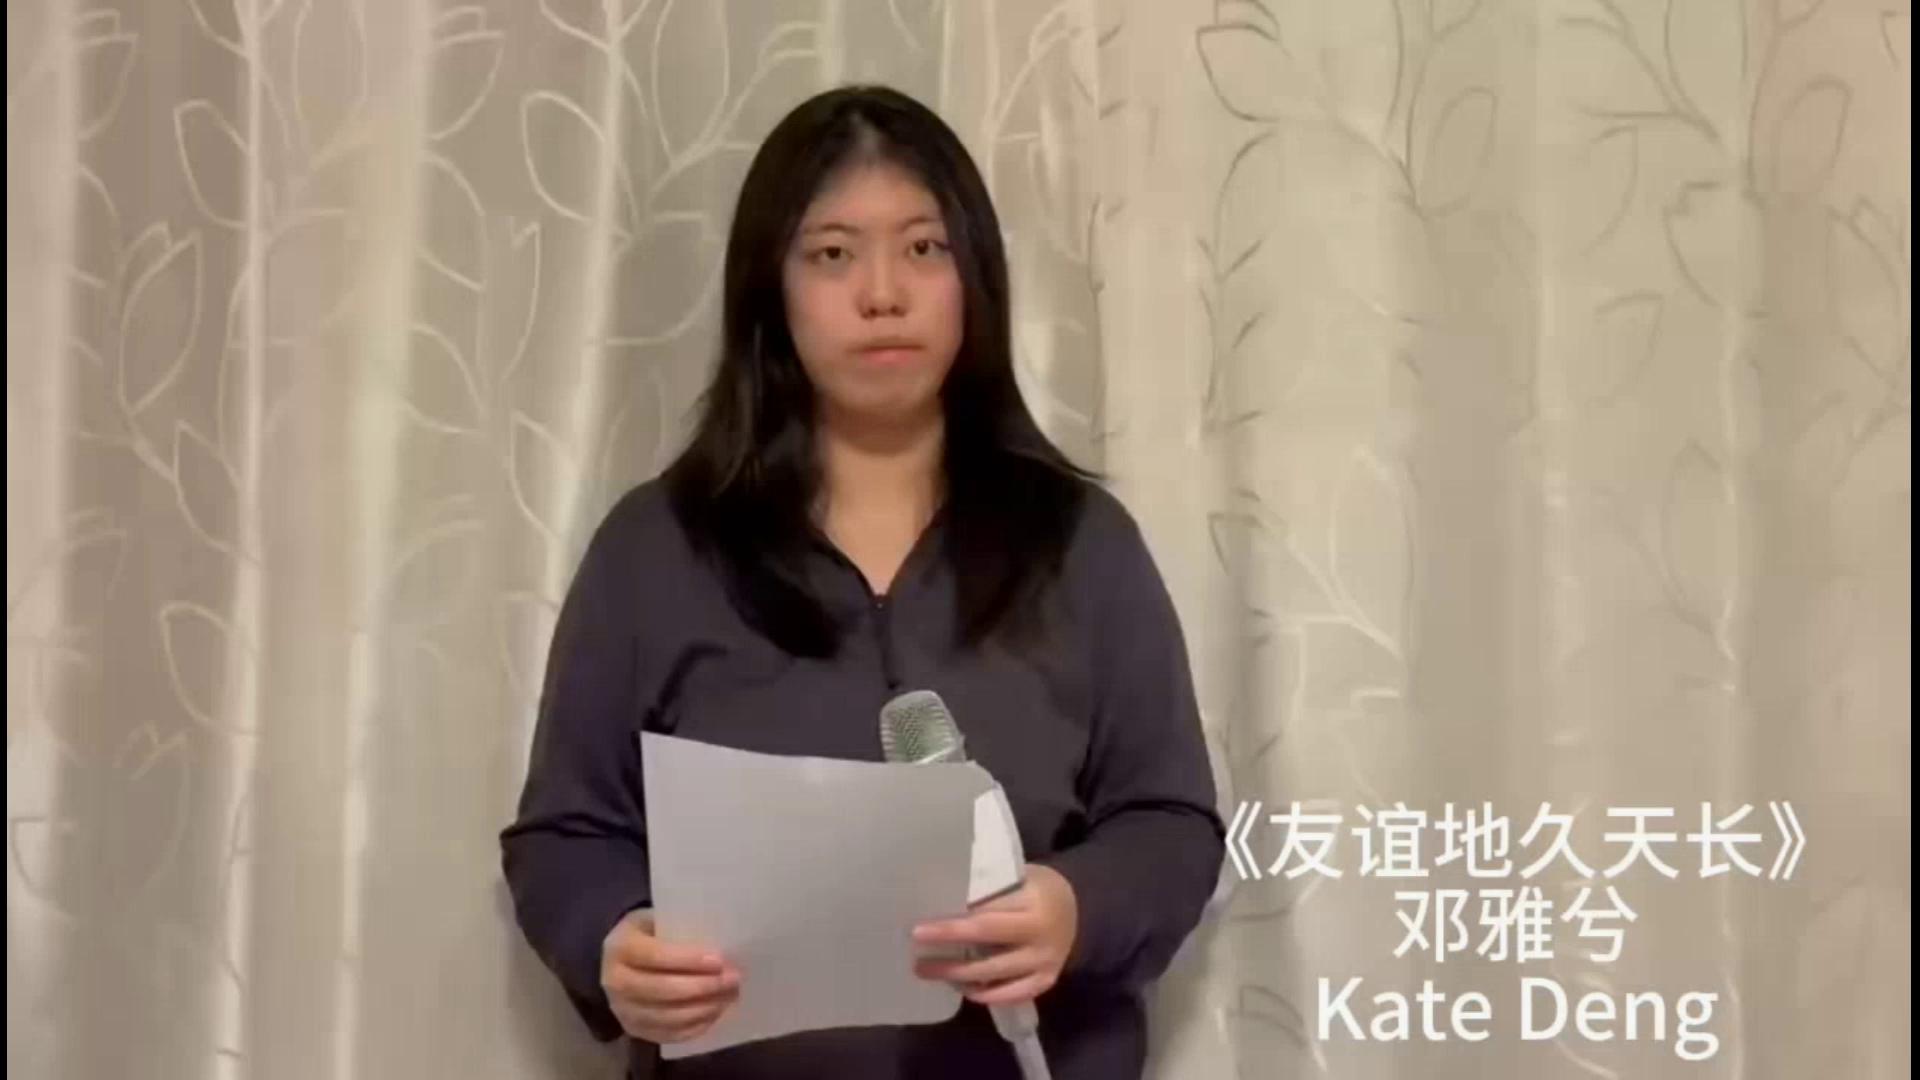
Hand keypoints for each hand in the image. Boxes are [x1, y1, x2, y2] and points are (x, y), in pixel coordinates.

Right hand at [600, 910, 740, 1044]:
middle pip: (663, 990)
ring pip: (668, 1017)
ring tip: (729, 997)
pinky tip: (715, 1014)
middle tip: (733, 980)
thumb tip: (724, 945)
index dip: (689, 960)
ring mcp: (622, 1010)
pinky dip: (695, 1027)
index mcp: (620, 947)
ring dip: (704, 1009)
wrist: (618, 959)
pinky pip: (668, 1035)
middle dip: (703, 987)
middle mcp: (615, 982)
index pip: (656, 956)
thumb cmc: (647, 933)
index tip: (720, 961)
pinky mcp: (633, 1030)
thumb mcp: (656, 919)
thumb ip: (681, 931)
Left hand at [911, 863, 1077, 1006]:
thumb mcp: (1018, 878)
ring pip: (995, 972)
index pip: (986, 911)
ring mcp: (1045, 960)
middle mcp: (1040, 932)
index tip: (920, 927)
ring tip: (927, 971)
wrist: (1079, 910)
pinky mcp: (1046, 980)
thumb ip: (989, 889)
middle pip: (987, 938)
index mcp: (1032, 899)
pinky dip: (986, 994)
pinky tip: (963, 989)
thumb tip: (940, 900)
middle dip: (949, 943)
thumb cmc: (1036, 889)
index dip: (952, 921)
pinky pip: (1012, 993)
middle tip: (916, 949)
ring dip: (958, 974)